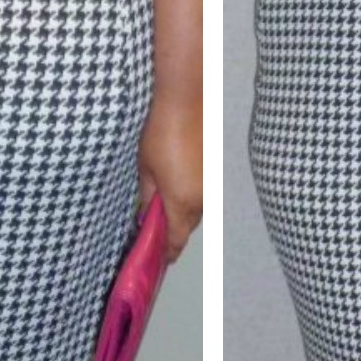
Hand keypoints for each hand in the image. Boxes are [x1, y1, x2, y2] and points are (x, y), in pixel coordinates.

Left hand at [137, 97, 203, 262]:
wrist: (186, 100)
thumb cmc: (160, 133)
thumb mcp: (144, 168)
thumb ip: (146, 196)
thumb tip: (145, 213)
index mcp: (182, 202)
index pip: (175, 240)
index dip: (165, 253)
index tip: (155, 261)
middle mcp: (202, 199)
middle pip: (186, 228)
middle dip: (171, 234)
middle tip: (152, 238)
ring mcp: (211, 185)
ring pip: (195, 212)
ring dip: (181, 215)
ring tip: (161, 214)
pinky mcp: (215, 171)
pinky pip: (202, 195)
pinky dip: (189, 199)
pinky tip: (176, 191)